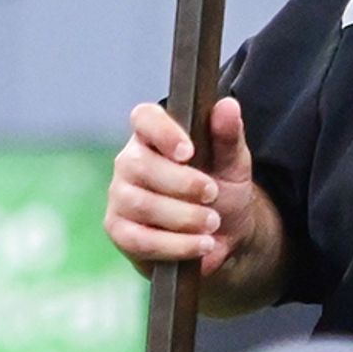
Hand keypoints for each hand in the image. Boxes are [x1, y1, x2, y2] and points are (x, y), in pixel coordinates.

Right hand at [106, 97, 263, 276]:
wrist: (219, 237)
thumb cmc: (220, 191)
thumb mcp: (233, 164)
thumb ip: (228, 136)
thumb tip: (227, 106)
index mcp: (154, 135)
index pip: (144, 118)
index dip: (163, 132)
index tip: (189, 152)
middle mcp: (130, 161)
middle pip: (141, 165)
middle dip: (183, 184)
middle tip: (213, 194)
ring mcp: (120, 196)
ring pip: (140, 204)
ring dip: (183, 217)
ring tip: (212, 223)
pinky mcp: (119, 231)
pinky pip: (138, 239)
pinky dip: (175, 245)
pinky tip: (201, 245)